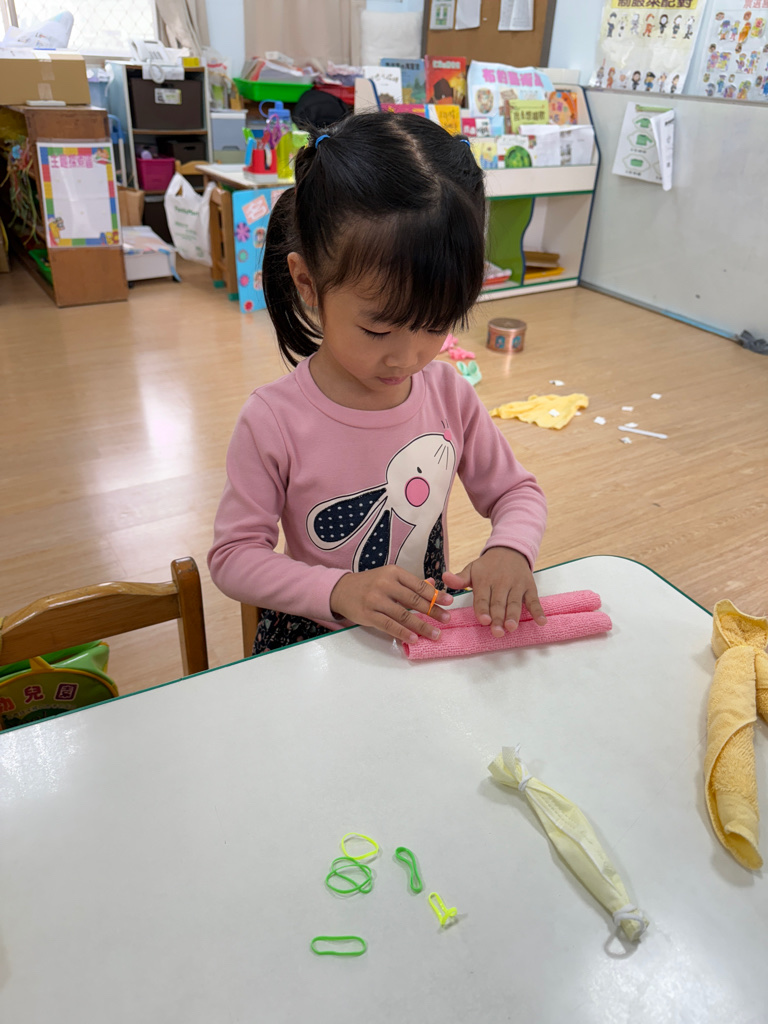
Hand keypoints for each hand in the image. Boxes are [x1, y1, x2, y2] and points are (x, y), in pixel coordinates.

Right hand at [330, 567, 453, 643]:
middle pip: (413, 600)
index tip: (449, 602)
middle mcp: (385, 584)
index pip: (418, 585)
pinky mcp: (368, 615)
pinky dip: (403, 633)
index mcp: (393, 572)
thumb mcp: (389, 577)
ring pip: (403, 615)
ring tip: (435, 634)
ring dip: (421, 626)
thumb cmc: (370, 583)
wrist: (342, 590)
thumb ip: (410, 583)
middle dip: (433, 611)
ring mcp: (375, 600)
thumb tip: (433, 586)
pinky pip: (389, 625)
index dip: (435, 594)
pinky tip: (414, 638)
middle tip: (447, 619)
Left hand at [442, 547, 545, 637]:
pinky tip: (541, 622)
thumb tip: (445, 577)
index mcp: (485, 580)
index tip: (484, 620)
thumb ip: (460, 578)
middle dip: (498, 618)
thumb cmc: (488, 566)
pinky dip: (538, 611)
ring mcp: (516, 585)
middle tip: (497, 632)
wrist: (510, 549)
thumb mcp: (472, 569)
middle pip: (499, 603)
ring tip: (511, 627)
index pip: (483, 597)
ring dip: (514, 615)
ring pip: (515, 602)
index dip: (483, 609)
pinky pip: (534, 600)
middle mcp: (501, 582)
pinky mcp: (529, 587)